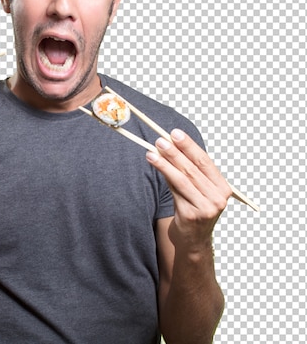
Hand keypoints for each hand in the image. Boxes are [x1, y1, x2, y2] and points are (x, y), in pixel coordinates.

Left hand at [146, 129, 231, 254]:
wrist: (193, 241)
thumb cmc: (193, 210)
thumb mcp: (196, 190)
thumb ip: (188, 172)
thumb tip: (168, 147)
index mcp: (223, 188)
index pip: (205, 162)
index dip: (189, 146)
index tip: (175, 133)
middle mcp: (218, 198)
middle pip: (193, 169)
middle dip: (175, 152)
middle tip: (160, 139)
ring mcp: (206, 208)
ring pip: (183, 179)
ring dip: (166, 163)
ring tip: (152, 151)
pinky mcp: (192, 215)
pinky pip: (175, 191)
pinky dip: (164, 175)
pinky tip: (155, 165)